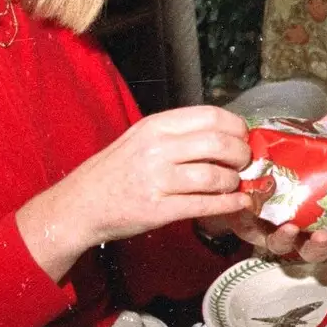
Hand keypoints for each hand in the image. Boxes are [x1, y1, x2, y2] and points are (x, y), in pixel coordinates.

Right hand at [18, 106, 252, 279]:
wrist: (81, 204)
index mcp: (156, 126)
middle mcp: (158, 149)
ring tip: (235, 184)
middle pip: (219, 144)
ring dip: (234, 182)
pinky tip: (239, 203)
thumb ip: (179, 134)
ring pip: (215, 176)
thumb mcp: (142, 138)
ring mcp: (157, 180)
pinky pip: (204, 204)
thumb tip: (225, 135)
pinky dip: (228, 204)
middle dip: (242, 154)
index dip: (237, 128)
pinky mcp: (158, 210)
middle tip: (245, 162)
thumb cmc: (116, 170)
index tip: (244, 138)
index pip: (211, 117)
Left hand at [196, 103, 326, 262]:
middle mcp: (301, 232)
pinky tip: (254, 211)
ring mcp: (274, 233)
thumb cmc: (288, 165)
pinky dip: (254, 223)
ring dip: (289, 240)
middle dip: (322, 246)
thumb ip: (325, 135)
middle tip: (324, 235)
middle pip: (316, 251)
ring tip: (291, 227)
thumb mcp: (308, 149)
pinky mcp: (249, 228)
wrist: (248, 167)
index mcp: (322, 219)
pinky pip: (253, 235)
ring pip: (285, 248)